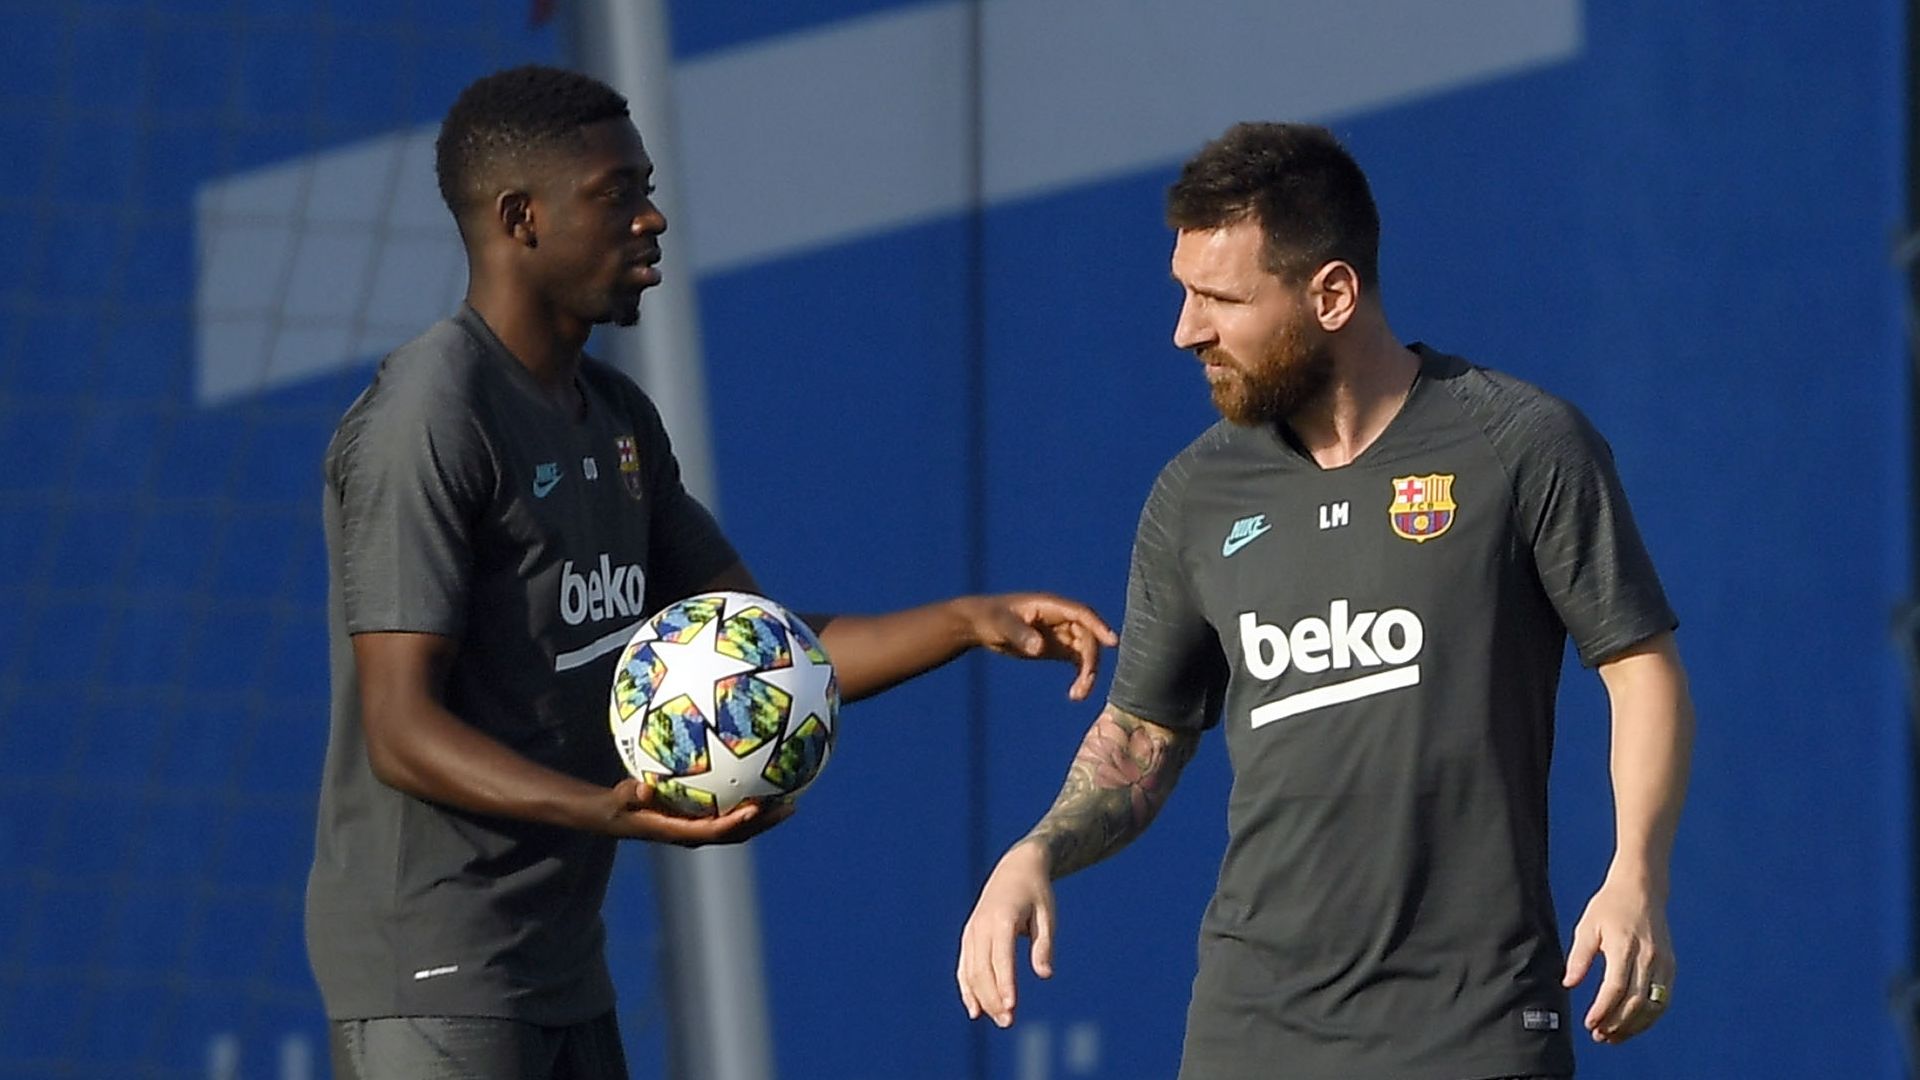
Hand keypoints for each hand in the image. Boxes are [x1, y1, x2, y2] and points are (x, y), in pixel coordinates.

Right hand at [596, 778, 795, 845]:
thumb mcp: (617, 800)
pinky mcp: (699, 817)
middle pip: (738, 832)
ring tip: (791, 797)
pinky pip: (729, 810)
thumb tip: (644, 789)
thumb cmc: (615, 806)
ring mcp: (699, 827)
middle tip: (791, 806)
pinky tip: (762, 778)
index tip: (756, 809)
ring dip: (764, 815)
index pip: (715, 831)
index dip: (737, 822)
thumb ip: (630, 795)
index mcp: (679, 832)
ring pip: (738, 825)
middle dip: (765, 822)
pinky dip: (748, 800)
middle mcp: (695, 833)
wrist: (612, 816)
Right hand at [957, 842, 1055, 1026]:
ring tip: (1000, 1020)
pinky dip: (967, 989)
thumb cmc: (1036, 893)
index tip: (1011, 1006)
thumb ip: (1044, 945)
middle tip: (1008, 1022)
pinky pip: (964, 967)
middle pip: (983, 969)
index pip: (1001, 957)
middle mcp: (981, 925)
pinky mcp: (969, 937)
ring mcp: (971, 931)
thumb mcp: (1047, 916)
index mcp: (1001, 918)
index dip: (1005, 983)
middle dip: (994, 998)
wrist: (1016, 867)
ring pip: (971, 971)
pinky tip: (975, 1011)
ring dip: (983, 998)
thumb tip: (1045, 975)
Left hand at [960, 593, 1118, 700]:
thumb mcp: (1002, 624)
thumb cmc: (990, 617)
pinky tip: (1075, 694)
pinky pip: (1077, 662)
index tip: (1112, 642)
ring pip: (1085, 652)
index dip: (1099, 626)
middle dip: (1090, 661)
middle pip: (1087, 638)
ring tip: (1078, 695)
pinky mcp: (1056, 648)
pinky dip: (1080, 676)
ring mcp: (1061, 634)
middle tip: (1083, 686)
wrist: (979, 625)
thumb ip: (1021, 634)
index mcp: (1051, 606)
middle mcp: (1061, 619)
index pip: (1082, 614)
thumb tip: (1040, 647)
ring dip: (1087, 673)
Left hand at [1562, 874, 1674, 1043]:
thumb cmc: (1610, 906)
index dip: (1602, 1010)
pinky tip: (1633, 1025)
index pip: (1615, 988)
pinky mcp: (1671, 966)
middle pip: (1636, 1002)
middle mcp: (1648, 957)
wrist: (1642, 888)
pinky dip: (1649, 1017)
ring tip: (1613, 1036)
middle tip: (1599, 1036)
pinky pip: (1663, 999)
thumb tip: (1568, 983)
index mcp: (1625, 946)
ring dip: (1634, 1026)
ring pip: (1653, 1006)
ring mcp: (1663, 963)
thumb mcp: (1587, 926)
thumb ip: (1579, 957)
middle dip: (1617, 1024)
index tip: (1589, 1023)